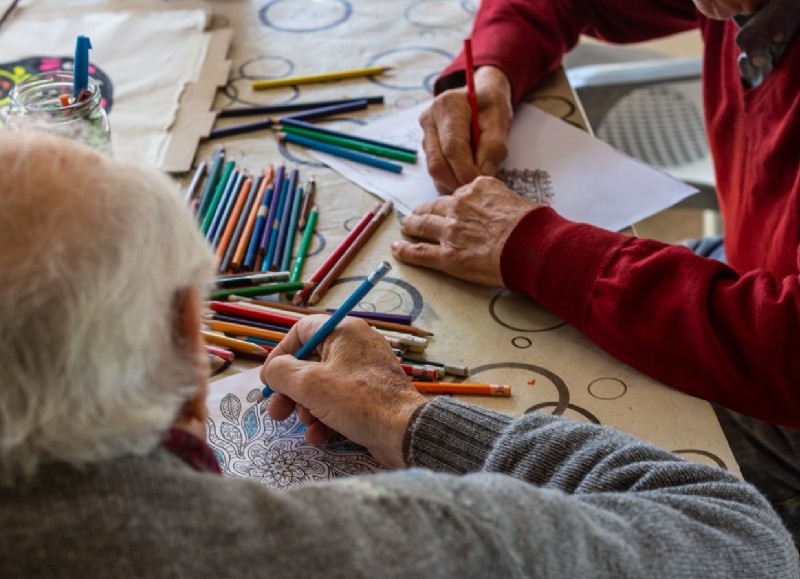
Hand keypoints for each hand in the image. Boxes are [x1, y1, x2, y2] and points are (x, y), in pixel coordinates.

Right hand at [261, 315, 426, 467]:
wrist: (403, 432)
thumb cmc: (357, 401)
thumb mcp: (309, 384)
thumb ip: (282, 372)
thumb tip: (272, 370)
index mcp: (344, 332)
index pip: (302, 331)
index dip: (280, 353)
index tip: (269, 378)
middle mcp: (356, 347)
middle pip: (311, 363)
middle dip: (290, 390)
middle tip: (276, 412)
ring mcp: (365, 374)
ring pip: (323, 387)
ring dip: (307, 408)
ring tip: (305, 424)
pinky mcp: (370, 398)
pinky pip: (339, 403)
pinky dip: (325, 418)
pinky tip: (319, 437)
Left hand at [391, 176, 539, 286]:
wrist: (531, 245)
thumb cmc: (532, 226)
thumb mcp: (516, 200)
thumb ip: (500, 202)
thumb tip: (501, 210)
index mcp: (476, 189)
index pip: (458, 194)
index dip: (453, 203)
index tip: (450, 207)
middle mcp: (459, 206)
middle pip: (435, 207)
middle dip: (425, 210)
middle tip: (417, 213)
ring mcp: (450, 231)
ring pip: (423, 226)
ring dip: (412, 225)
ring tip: (406, 226)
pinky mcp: (447, 255)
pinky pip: (420, 252)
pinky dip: (406, 250)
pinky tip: (398, 249)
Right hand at [420, 66, 513, 193]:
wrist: (481, 96)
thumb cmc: (490, 105)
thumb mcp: (499, 121)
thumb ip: (494, 147)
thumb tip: (484, 175)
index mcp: (448, 107)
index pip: (452, 148)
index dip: (466, 171)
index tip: (482, 183)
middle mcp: (430, 120)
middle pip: (437, 163)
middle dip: (457, 182)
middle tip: (478, 190)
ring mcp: (425, 135)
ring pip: (434, 170)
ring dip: (454, 183)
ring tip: (474, 183)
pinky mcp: (427, 147)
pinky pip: (435, 171)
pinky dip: (450, 180)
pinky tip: (466, 178)